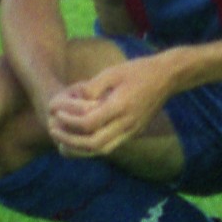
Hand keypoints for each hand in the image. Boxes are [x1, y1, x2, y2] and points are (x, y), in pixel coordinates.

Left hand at [46, 52, 175, 159]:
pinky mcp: (133, 133)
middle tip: (54, 131)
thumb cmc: (138, 70)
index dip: (69, 121)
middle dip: (69, 140)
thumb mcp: (112, 72)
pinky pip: (109, 147)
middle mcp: (127, 123)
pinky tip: (79, 141)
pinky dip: (91, 148)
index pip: (89, 123)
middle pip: (93, 144)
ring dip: (79, 149)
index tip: (57, 114)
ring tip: (62, 141)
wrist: (168, 77)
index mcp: (121, 106)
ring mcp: (132, 130)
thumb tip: (73, 102)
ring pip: (101, 150)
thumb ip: (92, 88)